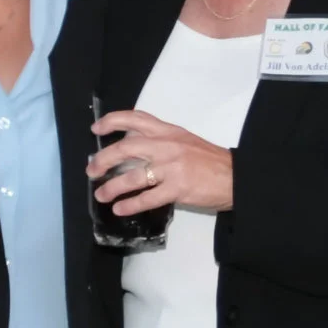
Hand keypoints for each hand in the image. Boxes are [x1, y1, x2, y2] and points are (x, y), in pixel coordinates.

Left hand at [88, 109, 233, 214]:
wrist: (236, 177)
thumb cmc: (210, 161)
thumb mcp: (184, 141)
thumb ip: (160, 141)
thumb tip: (131, 149)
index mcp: (169, 131)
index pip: (136, 118)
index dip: (112, 121)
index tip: (96, 129)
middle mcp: (167, 146)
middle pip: (126, 148)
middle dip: (104, 159)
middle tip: (91, 170)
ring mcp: (172, 168)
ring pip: (133, 176)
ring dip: (112, 187)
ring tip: (101, 195)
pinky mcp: (177, 189)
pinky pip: (148, 198)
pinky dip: (130, 205)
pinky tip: (120, 209)